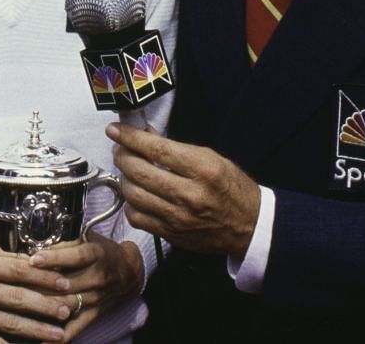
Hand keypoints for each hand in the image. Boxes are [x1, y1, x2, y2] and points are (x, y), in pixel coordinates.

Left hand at [29, 238, 143, 339]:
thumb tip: (35, 241)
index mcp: (96, 254)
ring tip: (19, 309)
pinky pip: (75, 328)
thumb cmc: (102, 251)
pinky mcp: (93, 314)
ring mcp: (95, 298)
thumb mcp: (89, 238)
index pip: (75, 256)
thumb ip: (66, 240)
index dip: (54, 258)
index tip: (33, 258)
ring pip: (66, 305)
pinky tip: (41, 342)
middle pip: (66, 284)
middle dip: (40, 284)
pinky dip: (59, 338)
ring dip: (43, 308)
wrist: (129, 272)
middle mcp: (97, 277)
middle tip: (14, 284)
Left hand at [107, 123, 259, 258]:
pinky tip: (135, 193)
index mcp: (203, 170)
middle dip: (122, 156)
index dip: (131, 137)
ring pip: (134, 195)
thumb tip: (146, 135)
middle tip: (120, 148)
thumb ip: (177, 148)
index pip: (157, 149)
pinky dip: (129, 203)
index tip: (115, 129)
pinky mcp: (171, 235)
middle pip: (140, 172)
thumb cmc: (232, 187)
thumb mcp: (212, 158)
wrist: (249, 226)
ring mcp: (178, 218)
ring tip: (126, 169)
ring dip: (123, 178)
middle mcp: (189, 195)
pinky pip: (137, 218)